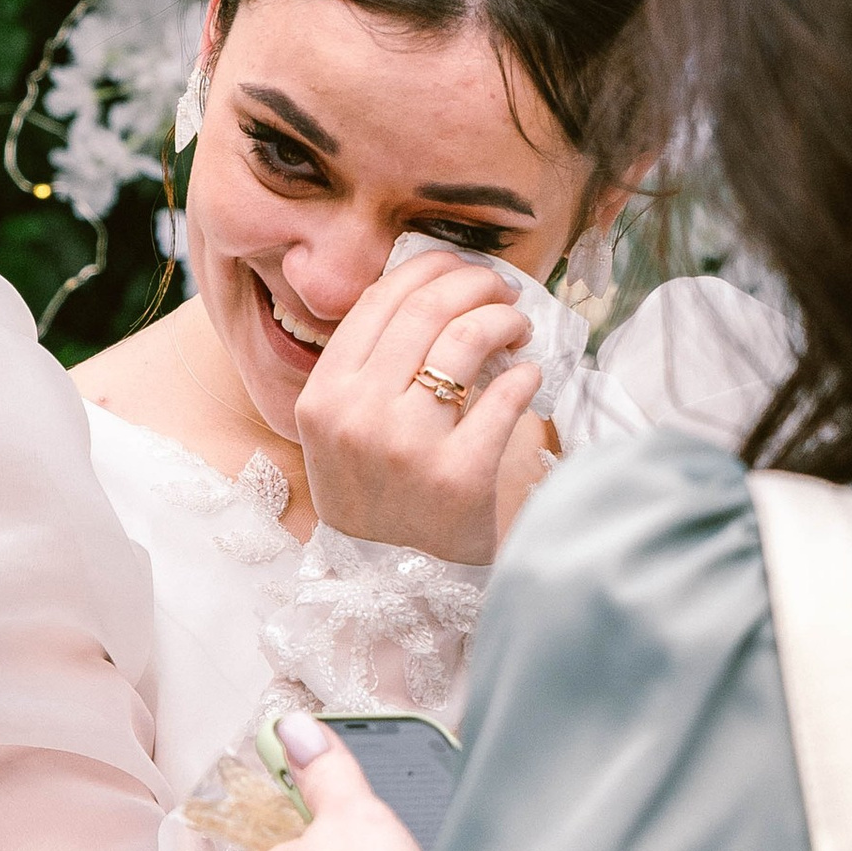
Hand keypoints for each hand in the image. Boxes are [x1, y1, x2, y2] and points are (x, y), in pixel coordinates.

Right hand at [293, 249, 540, 562]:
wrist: (389, 584)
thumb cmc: (374, 495)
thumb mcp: (340, 432)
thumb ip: (367, 367)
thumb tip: (432, 290)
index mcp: (322, 397)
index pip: (379, 301)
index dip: (428, 268)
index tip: (460, 266)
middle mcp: (357, 416)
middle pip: (425, 311)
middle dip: (474, 284)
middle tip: (502, 289)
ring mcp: (406, 447)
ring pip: (464, 342)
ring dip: (502, 320)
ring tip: (518, 326)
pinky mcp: (458, 476)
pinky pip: (503, 398)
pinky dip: (524, 375)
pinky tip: (528, 375)